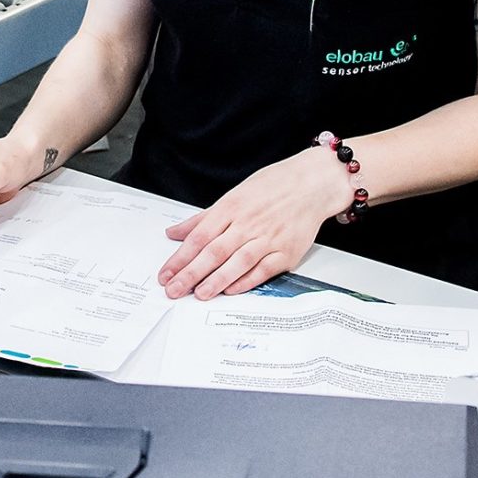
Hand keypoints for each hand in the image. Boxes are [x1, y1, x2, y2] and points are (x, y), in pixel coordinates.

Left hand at [157, 145, 348, 298]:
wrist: (312, 184)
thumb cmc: (272, 187)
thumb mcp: (233, 195)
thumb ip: (203, 218)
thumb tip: (174, 232)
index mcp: (231, 207)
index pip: (199, 236)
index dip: (180, 257)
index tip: (165, 273)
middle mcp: (247, 223)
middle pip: (214, 252)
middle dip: (191, 273)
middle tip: (173, 289)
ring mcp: (268, 238)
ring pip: (237, 262)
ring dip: (216, 280)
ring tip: (198, 293)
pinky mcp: (286, 252)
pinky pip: (263, 270)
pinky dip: (246, 281)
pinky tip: (231, 290)